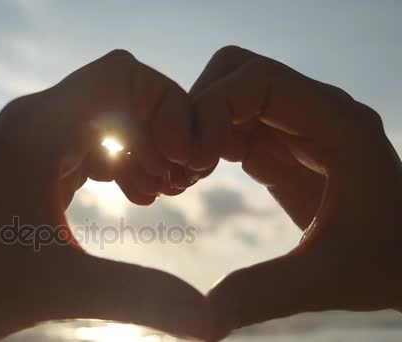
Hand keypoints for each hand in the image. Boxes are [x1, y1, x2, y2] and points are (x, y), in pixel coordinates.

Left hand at [0, 50, 209, 341]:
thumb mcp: (61, 287)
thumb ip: (143, 297)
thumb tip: (215, 323)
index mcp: (40, 128)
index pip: (122, 73)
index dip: (168, 104)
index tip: (184, 162)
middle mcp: (32, 124)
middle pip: (118, 94)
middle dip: (159, 133)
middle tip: (175, 187)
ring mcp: (24, 145)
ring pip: (99, 120)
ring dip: (136, 149)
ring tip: (151, 197)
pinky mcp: (21, 169)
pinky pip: (80, 145)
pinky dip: (113, 162)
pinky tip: (124, 200)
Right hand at [189, 46, 401, 339]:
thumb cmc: (387, 264)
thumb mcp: (328, 279)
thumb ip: (265, 291)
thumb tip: (200, 318)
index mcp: (338, 126)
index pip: (259, 79)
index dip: (212, 107)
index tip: (192, 158)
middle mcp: (314, 113)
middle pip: (235, 73)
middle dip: (196, 111)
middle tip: (183, 165)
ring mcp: (294, 128)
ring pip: (225, 96)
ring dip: (194, 128)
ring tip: (183, 178)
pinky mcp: (278, 148)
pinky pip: (227, 126)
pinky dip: (201, 145)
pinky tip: (194, 181)